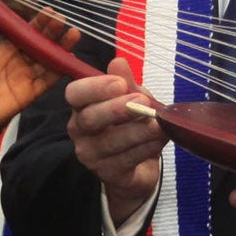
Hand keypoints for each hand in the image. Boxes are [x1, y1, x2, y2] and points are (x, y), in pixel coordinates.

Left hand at [0, 4, 76, 141]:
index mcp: (3, 50)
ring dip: (60, 48)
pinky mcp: (30, 94)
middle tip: (62, 19)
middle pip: (39, 44)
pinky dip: (59, 70)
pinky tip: (70, 58)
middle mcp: (17, 61)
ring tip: (73, 34)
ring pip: (47, 60)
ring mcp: (25, 78)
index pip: (24, 33)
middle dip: (51, 32)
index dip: (37, 23)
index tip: (48, 11)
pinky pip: (48, 81)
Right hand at [65, 57, 164, 224]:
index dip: (95, 87)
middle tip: (143, 101)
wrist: (138, 166)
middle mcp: (80, 130)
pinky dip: (146, 147)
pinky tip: (160, 139)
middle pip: (89, 118)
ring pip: (112, 141)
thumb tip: (118, 62)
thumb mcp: (132, 98)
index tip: (120, 83)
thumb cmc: (131, 125)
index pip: (75, 94)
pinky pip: (126, 159)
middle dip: (117, 109)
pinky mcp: (108, 174)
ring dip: (139, 130)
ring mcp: (91, 154)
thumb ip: (126, 82)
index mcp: (82, 106)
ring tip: (159, 123)